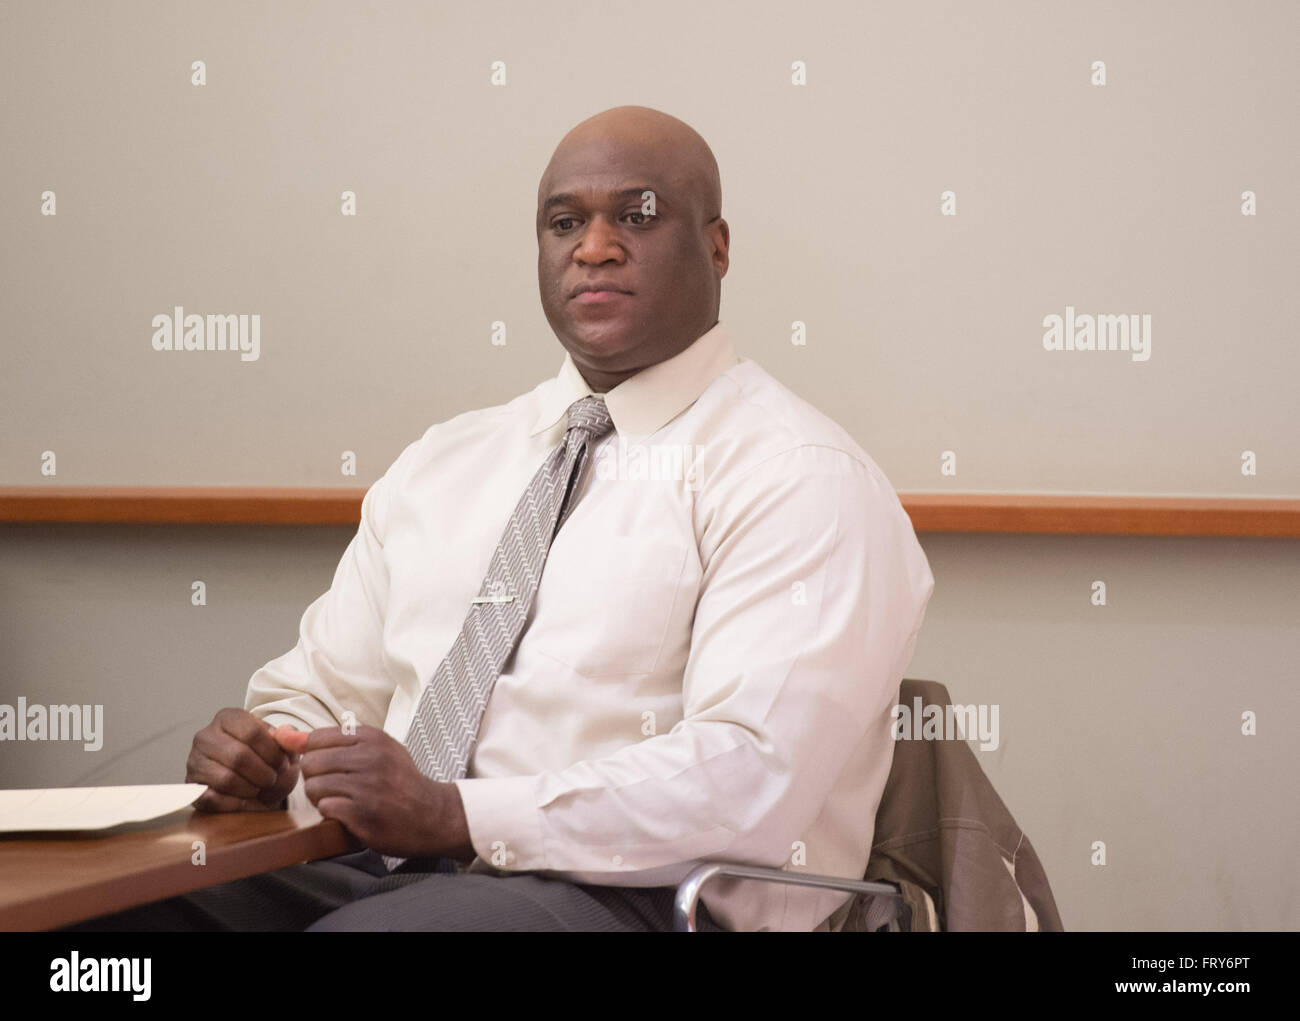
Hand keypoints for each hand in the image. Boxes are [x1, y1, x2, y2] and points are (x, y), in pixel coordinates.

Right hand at [186, 708, 299, 811]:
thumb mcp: (284, 747)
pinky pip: (213, 799)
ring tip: (260, 788)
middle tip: (272, 780)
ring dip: (251, 789)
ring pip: (226, 779)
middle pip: (238, 756)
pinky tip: (246, 799)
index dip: (272, 752)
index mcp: (228, 718)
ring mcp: (194, 761)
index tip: (283, 764)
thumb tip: (284, 734)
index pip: (252, 732)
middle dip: (263, 773)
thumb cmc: (269, 762)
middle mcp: (206, 736)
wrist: (257, 786)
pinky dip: (235, 803)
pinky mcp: (191, 786)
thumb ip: (287, 738)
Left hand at [286, 724, 471, 859]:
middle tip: (335, 787)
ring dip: (321, 798)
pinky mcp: (363, 813)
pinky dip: (331, 813)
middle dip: (316, 778)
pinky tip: (347, 814)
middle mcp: (370, 757)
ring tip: (341, 801)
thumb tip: (283, 734)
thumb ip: (329, 742)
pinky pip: (325, 807)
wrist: (432, 815)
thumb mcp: (374, 750)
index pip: (317, 738)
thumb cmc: (398, 781)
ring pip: (314, 787)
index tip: (328, 767)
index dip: (315, 756)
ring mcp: (367, 786)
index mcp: (371, 737)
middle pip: (311, 763)